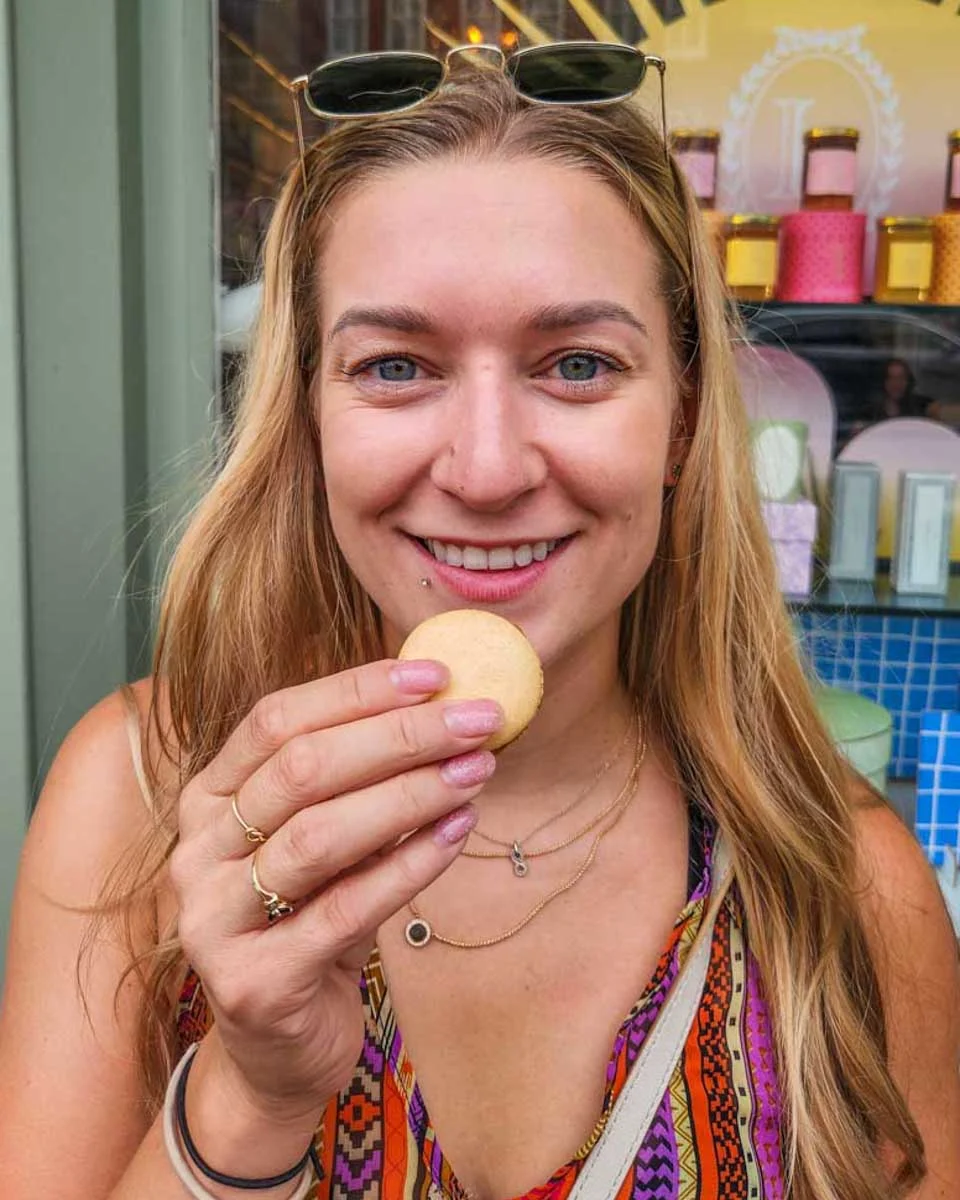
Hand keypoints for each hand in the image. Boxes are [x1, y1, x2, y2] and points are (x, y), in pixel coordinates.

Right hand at [169, 658, 501, 1123]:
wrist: (280, 1047)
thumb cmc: (312, 921)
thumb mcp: (327, 841)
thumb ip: (359, 782)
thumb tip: (444, 708)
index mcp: (209, 798)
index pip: (276, 719)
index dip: (357, 690)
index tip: (436, 674)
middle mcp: (197, 850)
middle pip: (301, 768)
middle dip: (400, 735)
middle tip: (477, 719)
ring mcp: (214, 918)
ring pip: (320, 834)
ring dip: (410, 794)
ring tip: (476, 771)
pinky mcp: (254, 981)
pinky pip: (346, 909)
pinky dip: (410, 865)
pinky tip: (458, 833)